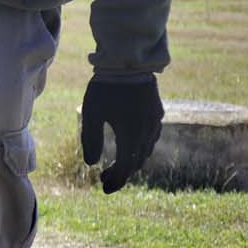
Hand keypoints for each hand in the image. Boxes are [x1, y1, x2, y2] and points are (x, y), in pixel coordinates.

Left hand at [79, 75, 162, 193]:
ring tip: (114, 167)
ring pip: (145, 150)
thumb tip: (91, 163)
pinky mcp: (157, 112)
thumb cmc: (105, 86)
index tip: (103, 187)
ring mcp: (155, 121)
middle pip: (137, 161)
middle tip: (104, 180)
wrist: (128, 61)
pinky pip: (151, 138)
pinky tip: (128, 148)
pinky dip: (139, 148)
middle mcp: (148, 130)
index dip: (116, 180)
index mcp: (132, 133)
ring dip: (131, 161)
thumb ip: (90, 139)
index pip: (126, 167)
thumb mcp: (91, 112)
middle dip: (121, 173)